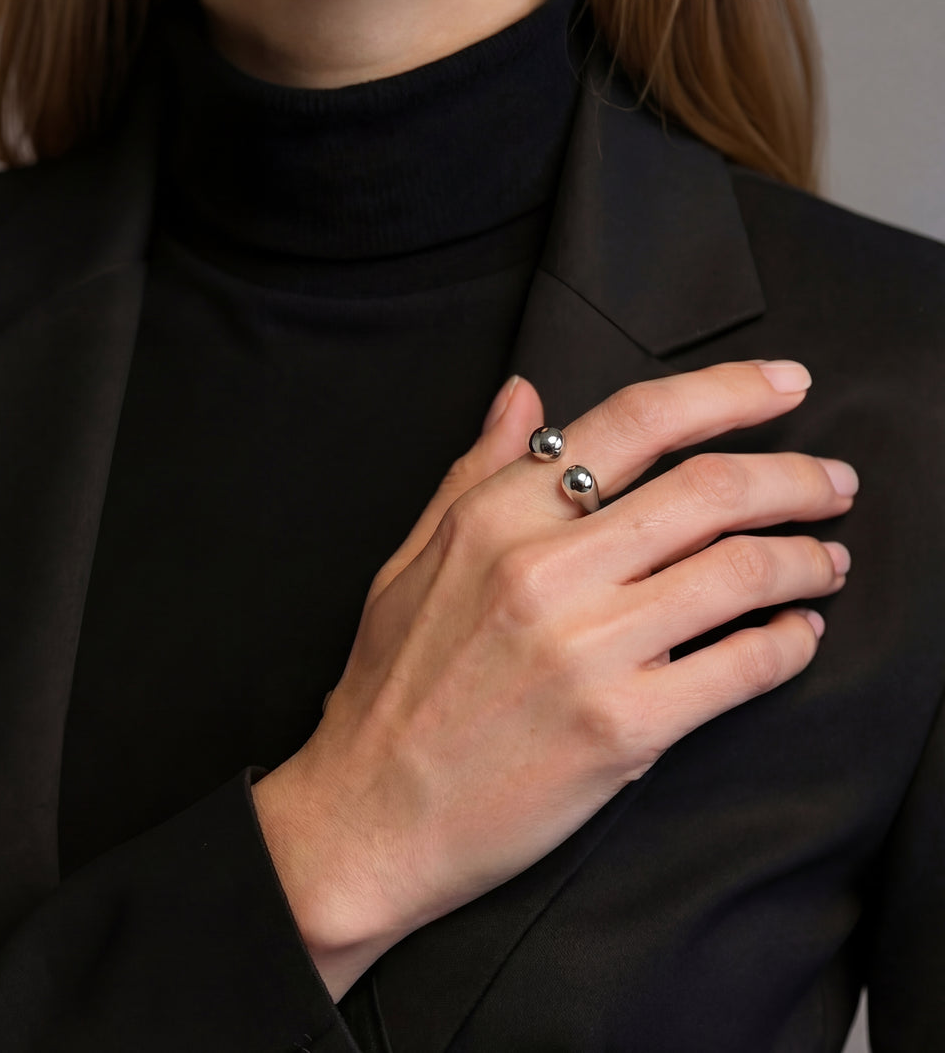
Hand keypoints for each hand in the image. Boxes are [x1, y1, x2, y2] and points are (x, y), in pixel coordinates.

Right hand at [254, 361, 855, 998]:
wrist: (368, 818)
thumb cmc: (391, 687)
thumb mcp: (411, 558)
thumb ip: (476, 469)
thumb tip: (525, 394)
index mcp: (496, 517)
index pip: (636, 422)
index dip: (728, 392)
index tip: (785, 386)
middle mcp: (545, 569)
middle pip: (709, 490)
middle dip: (796, 477)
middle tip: (836, 482)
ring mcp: (587, 649)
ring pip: (739, 571)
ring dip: (806, 559)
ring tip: (827, 561)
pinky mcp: (623, 728)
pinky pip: (740, 666)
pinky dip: (787, 643)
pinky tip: (796, 636)